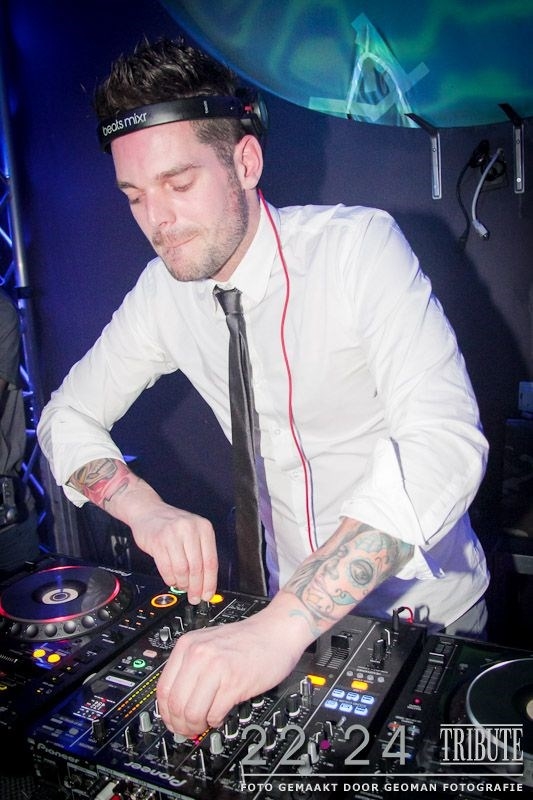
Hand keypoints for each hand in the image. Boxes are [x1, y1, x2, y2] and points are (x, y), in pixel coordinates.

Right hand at [130, 503, 217, 603]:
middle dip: (196, 587)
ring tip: (182, 586)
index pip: (211, 561)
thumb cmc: (172, 525)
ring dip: (182, 583)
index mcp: (204, 528)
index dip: (210, 582)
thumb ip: (200, 553)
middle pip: (197, 567)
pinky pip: (166, 568)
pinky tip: (172, 579)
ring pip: (182, 569)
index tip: (208, 594)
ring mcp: (173, 535)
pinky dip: (170, 578)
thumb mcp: (193, 532)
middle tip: (194, 597)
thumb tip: (206, 582)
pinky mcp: (157, 541)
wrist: (148, 510)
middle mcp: (190, 529)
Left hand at [156, 595, 312, 736]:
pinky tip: (221, 715)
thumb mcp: (208, 644)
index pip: (163, 689)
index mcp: (187, 645)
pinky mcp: (235, 682)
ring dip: (197, 726)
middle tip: (189, 730)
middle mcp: (198, 654)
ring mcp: (216, 667)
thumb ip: (191, 667)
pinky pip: (214, 714)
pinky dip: (215, 721)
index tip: (173, 722)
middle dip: (180, 725)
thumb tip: (176, 703)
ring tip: (205, 723)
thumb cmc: (246, 639)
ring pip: (191, 713)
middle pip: (175, 705)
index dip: (166, 713)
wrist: (276, 630)